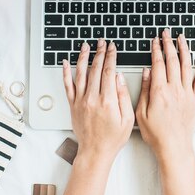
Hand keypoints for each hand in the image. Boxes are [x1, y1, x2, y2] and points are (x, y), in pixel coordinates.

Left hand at [63, 40, 133, 164]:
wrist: (95, 151)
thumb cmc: (113, 138)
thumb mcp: (128, 119)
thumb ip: (123, 96)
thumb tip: (119, 78)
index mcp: (107, 101)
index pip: (109, 72)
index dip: (111, 57)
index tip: (112, 48)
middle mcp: (92, 98)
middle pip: (95, 69)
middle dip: (100, 53)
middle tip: (102, 43)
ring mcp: (81, 101)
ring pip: (80, 74)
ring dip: (83, 57)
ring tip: (86, 46)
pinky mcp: (73, 105)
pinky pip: (68, 86)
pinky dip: (66, 73)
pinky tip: (66, 63)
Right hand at [135, 30, 194, 164]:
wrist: (174, 147)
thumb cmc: (156, 133)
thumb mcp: (141, 112)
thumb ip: (145, 90)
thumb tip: (146, 72)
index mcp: (159, 91)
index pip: (157, 64)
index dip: (156, 49)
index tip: (154, 41)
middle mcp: (175, 89)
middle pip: (172, 60)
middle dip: (168, 44)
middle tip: (166, 33)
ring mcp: (187, 93)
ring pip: (186, 65)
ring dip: (183, 49)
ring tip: (181, 38)